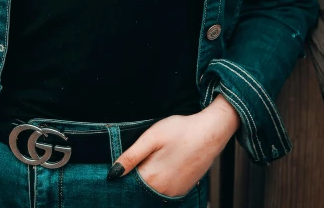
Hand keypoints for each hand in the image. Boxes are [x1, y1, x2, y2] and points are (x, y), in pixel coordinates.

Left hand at [107, 94, 240, 198]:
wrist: (210, 132)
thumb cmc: (181, 130)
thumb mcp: (152, 137)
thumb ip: (131, 156)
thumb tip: (113, 174)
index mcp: (152, 178)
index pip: (128, 184)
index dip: (124, 172)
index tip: (125, 162)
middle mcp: (163, 191)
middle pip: (140, 188)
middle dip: (136, 175)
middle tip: (143, 155)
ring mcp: (175, 192)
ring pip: (152, 189)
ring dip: (149, 178)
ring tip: (157, 157)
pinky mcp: (184, 189)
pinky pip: (165, 190)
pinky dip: (161, 180)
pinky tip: (165, 163)